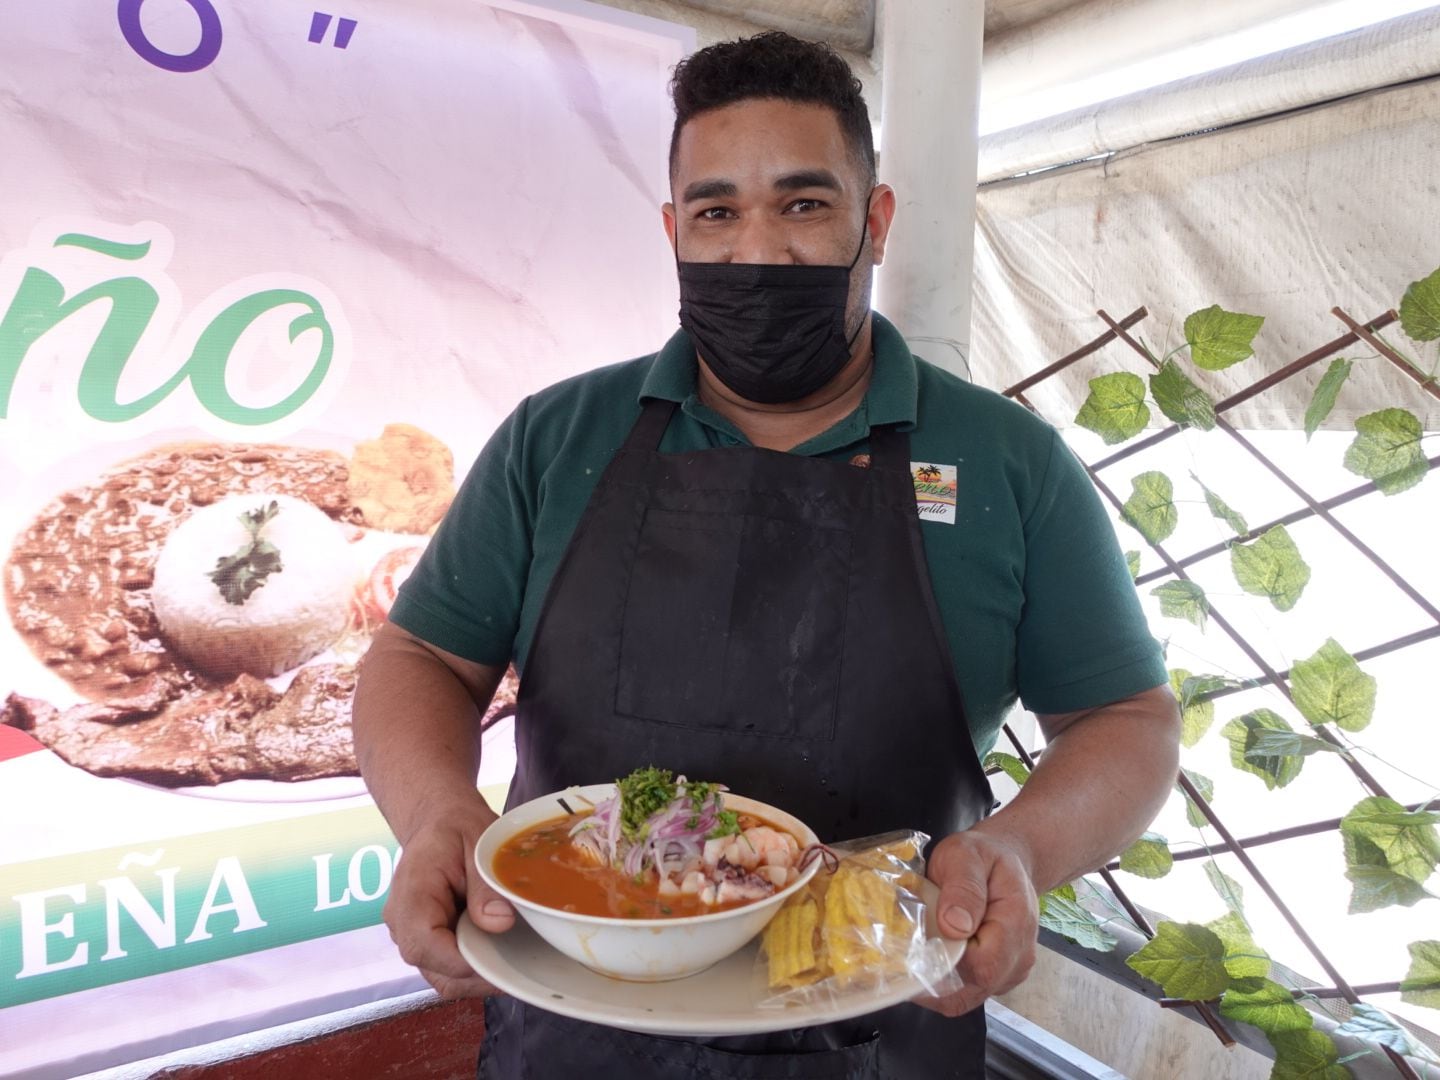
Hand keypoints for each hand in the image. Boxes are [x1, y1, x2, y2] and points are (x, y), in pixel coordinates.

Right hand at [383, 797, 514, 998]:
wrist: (438, 822)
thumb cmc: (455, 826)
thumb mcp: (476, 839)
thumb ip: (484, 883)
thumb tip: (499, 922)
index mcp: (410, 894)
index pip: (423, 945)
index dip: (462, 960)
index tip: (502, 955)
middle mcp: (403, 923)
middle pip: (437, 971)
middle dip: (481, 974)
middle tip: (524, 962)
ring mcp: (414, 936)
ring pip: (446, 978)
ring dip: (483, 974)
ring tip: (519, 958)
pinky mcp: (430, 942)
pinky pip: (452, 968)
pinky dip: (480, 966)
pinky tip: (506, 951)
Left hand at [916, 829, 1038, 1016]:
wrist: (1005, 861)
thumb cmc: (983, 856)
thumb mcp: (967, 856)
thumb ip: (963, 887)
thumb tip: (954, 926)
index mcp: (1016, 923)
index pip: (982, 965)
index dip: (944, 961)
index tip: (914, 943)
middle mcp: (1020, 955)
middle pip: (973, 988)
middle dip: (934, 979)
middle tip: (904, 955)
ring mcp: (1010, 971)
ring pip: (967, 997)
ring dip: (936, 983)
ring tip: (915, 953)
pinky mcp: (998, 978)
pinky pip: (967, 992)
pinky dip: (943, 983)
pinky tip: (929, 958)